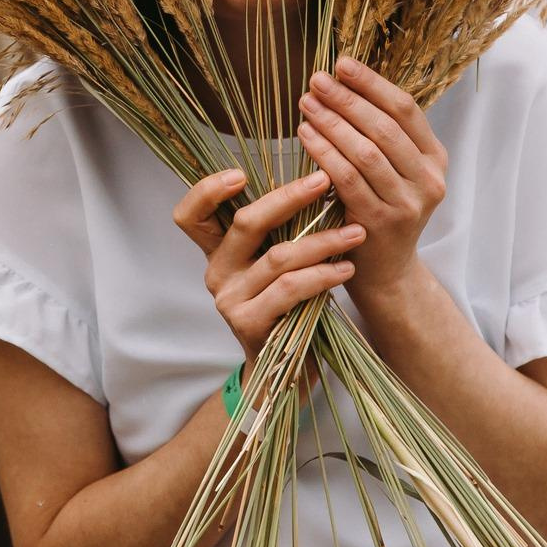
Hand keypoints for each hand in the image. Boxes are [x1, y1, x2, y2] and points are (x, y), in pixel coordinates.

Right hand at [171, 167, 363, 361]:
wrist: (285, 373)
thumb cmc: (288, 308)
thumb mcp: (277, 266)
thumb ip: (280, 233)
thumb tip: (317, 184)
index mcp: (219, 252)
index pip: (190, 216)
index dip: (206, 191)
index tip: (239, 173)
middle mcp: (217, 272)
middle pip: (245, 223)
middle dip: (289, 197)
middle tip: (325, 182)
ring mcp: (230, 300)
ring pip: (278, 257)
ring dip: (322, 242)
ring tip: (355, 233)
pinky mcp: (249, 324)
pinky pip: (290, 289)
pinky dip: (323, 275)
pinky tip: (346, 270)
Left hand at [295, 59, 447, 299]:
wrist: (386, 272)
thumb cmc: (381, 209)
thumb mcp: (394, 171)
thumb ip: (380, 134)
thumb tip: (341, 82)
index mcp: (435, 158)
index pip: (405, 109)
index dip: (372, 83)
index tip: (341, 64)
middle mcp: (429, 179)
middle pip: (384, 127)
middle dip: (347, 99)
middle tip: (316, 81)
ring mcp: (408, 203)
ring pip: (366, 151)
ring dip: (333, 122)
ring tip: (306, 104)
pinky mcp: (381, 222)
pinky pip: (348, 179)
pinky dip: (325, 152)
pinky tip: (305, 135)